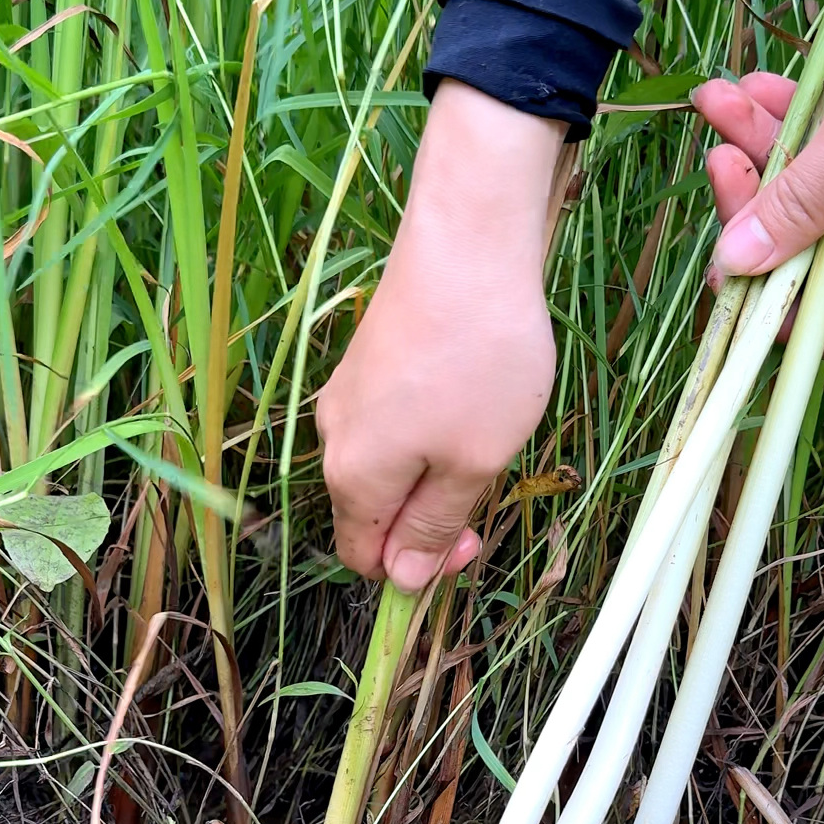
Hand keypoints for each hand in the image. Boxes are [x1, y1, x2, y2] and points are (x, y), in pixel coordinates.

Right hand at [317, 82, 564, 590]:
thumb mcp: (474, 463)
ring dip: (433, 469)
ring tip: (485, 433)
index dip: (415, 567)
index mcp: (352, 478)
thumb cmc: (481, 361)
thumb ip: (437, 526)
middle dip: (428, 517)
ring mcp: (346, 394)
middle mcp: (333, 438)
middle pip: (372, 511)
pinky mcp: (366, 360)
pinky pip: (391, 422)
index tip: (471, 540)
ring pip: (386, 464)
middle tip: (490, 487)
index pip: (364, 557)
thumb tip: (404, 579)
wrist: (468, 243)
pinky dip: (428, 428)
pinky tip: (471, 397)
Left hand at [692, 0, 823, 357]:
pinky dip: (799, 123)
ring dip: (764, 147)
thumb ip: (800, 203)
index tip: (724, 256)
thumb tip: (739, 265)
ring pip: (816, 191)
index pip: (822, 324)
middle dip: (753, 201)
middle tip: (719, 152)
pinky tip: (763, 86)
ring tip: (723, 98)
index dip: (765, 303)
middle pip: (806, 250)